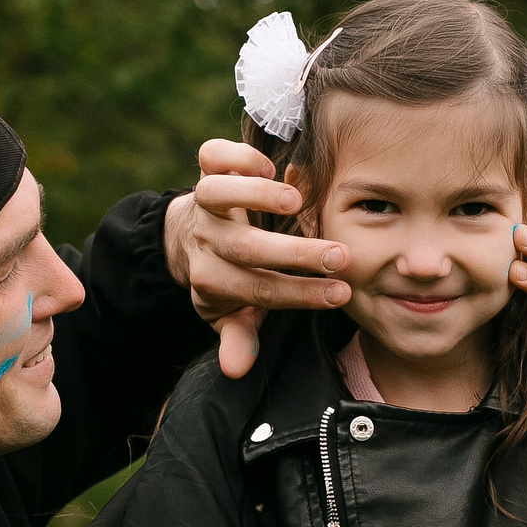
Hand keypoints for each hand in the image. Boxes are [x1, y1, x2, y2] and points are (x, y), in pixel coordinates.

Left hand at [162, 139, 352, 376]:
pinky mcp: (204, 171)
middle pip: (246, 249)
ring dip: (256, 197)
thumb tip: (236, 370)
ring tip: (296, 201)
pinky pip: (210, 157)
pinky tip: (268, 164)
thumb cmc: (226, 277)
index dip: (301, 295)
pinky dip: (235, 156)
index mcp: (213, 280)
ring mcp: (203, 204)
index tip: (341, 293)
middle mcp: (207, 241)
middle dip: (294, 254)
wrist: (185, 237)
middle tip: (338, 257)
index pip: (260, 290)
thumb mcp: (230, 312)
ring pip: (216, 195)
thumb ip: (238, 336)